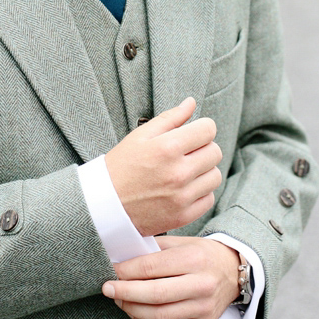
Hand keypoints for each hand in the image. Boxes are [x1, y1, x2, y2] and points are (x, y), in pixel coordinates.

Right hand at [103, 97, 222, 236]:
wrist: (103, 206)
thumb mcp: (139, 136)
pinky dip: (201, 193)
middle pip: (215, 152)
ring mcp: (182, 196)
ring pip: (215, 176)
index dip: (202, 128)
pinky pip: (209, 199)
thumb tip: (192, 102)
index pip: (208, 130)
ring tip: (185, 172)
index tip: (193, 133)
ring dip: (204, 172)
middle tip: (187, 153)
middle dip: (204, 148)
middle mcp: (178, 173)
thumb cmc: (121, 167)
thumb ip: (170, 118)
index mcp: (167, 148)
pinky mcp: (183, 216)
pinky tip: (184, 189)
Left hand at [103, 237, 241, 318]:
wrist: (235, 272)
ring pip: (158, 316)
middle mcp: (202, 284)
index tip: (110, 271)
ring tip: (121, 301)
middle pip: (154, 294)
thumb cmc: (203, 255)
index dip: (125, 271)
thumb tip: (120, 260)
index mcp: (195, 259)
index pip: (151, 267)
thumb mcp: (182, 242)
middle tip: (108, 289)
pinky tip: (137, 313)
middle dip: (124, 293)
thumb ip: (153, 250)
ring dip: (132, 310)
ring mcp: (204, 307)